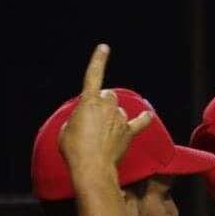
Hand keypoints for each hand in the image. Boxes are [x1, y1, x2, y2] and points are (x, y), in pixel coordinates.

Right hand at [59, 43, 152, 182]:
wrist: (91, 167)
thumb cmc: (75, 149)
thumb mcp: (66, 129)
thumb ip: (78, 118)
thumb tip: (87, 121)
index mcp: (89, 101)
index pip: (94, 75)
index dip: (98, 61)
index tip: (104, 48)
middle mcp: (107, 106)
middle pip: (108, 96)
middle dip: (102, 103)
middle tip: (94, 120)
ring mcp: (120, 119)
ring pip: (118, 110)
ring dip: (112, 116)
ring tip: (102, 135)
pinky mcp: (128, 132)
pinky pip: (139, 123)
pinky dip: (143, 119)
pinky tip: (148, 116)